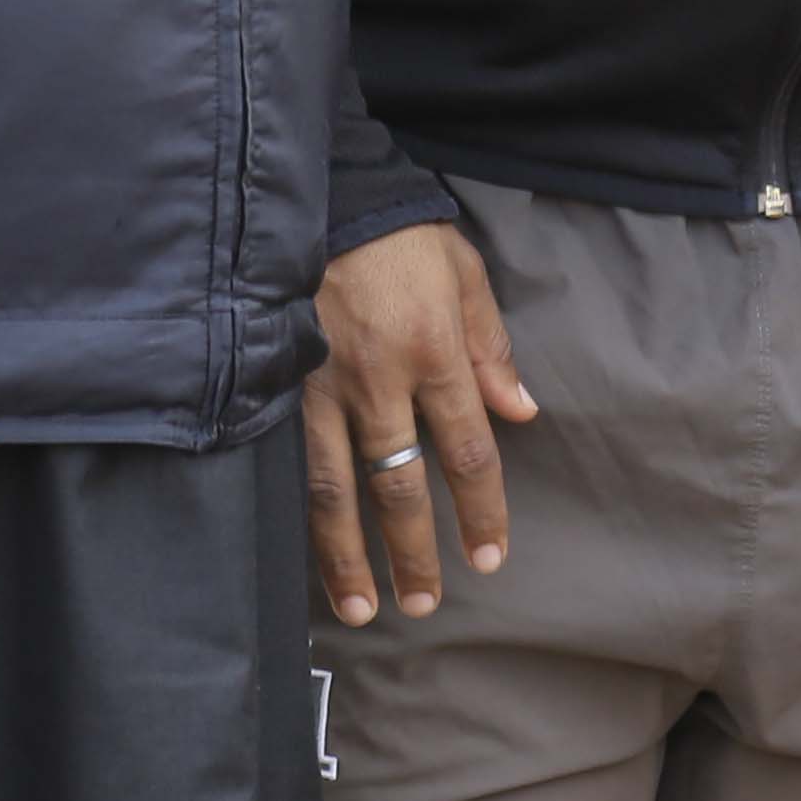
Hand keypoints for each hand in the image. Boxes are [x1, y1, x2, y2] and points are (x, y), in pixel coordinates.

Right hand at [305, 221, 536, 624]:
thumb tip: (521, 413)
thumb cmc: (403, 235)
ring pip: (334, 489)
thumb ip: (491, 348)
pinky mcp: (279, 382)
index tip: (489, 558)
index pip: (467, 452)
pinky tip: (301, 552)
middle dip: (412, 553)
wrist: (324, 193)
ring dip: (347, 556)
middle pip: (399, 486)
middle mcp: (378, 379)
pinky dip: (297, 514)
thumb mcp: (465, 274)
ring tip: (360, 607)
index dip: (480, 512)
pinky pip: (287, 462)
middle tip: (423, 605)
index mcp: (434, 352)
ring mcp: (320, 385)